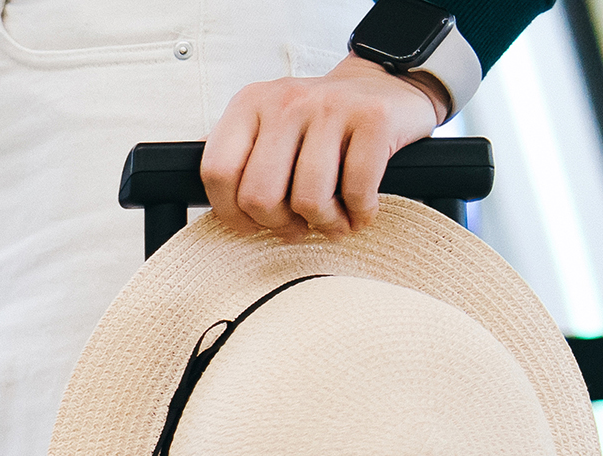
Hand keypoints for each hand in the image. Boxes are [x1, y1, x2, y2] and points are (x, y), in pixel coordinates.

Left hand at [201, 57, 447, 236]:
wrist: (385, 84)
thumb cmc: (321, 124)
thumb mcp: (269, 128)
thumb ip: (239, 160)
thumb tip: (217, 211)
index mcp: (249, 103)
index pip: (218, 172)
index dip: (233, 213)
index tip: (253, 224)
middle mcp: (286, 100)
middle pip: (260, 196)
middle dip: (280, 224)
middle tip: (298, 225)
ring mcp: (330, 106)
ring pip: (309, 200)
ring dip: (324, 223)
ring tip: (333, 220)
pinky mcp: (373, 117)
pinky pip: (356, 190)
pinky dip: (360, 213)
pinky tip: (360, 209)